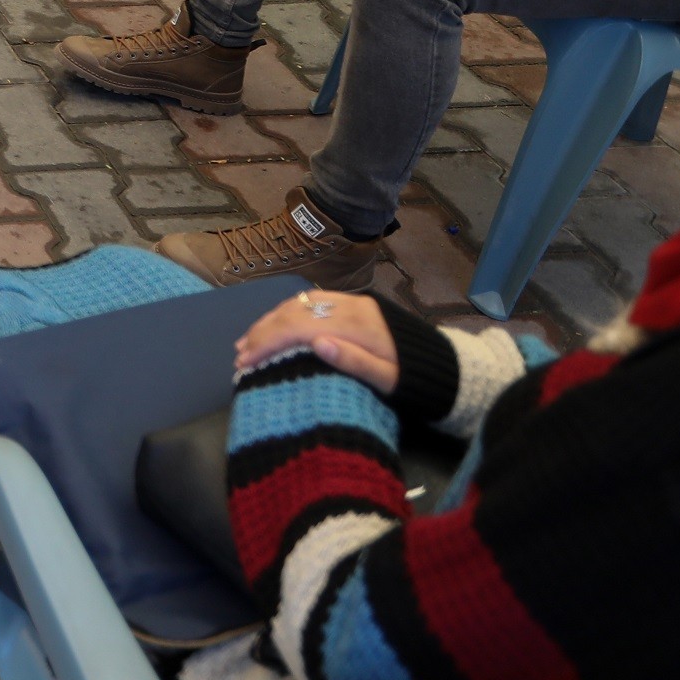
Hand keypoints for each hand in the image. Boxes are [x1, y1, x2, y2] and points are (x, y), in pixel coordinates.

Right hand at [236, 289, 396, 392]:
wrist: (440, 362)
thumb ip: (355, 362)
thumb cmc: (411, 378)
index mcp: (357, 326)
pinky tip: (274, 325)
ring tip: (248, 341)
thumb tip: (317, 344)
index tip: (245, 361)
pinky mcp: (352, 303)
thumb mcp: (388, 379)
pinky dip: (287, 312)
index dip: (268, 342)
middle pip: (295, 312)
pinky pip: (311, 300)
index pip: (300, 328)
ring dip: (270, 321)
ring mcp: (350, 302)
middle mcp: (350, 307)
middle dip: (262, 332)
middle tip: (239, 355)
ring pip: (300, 302)